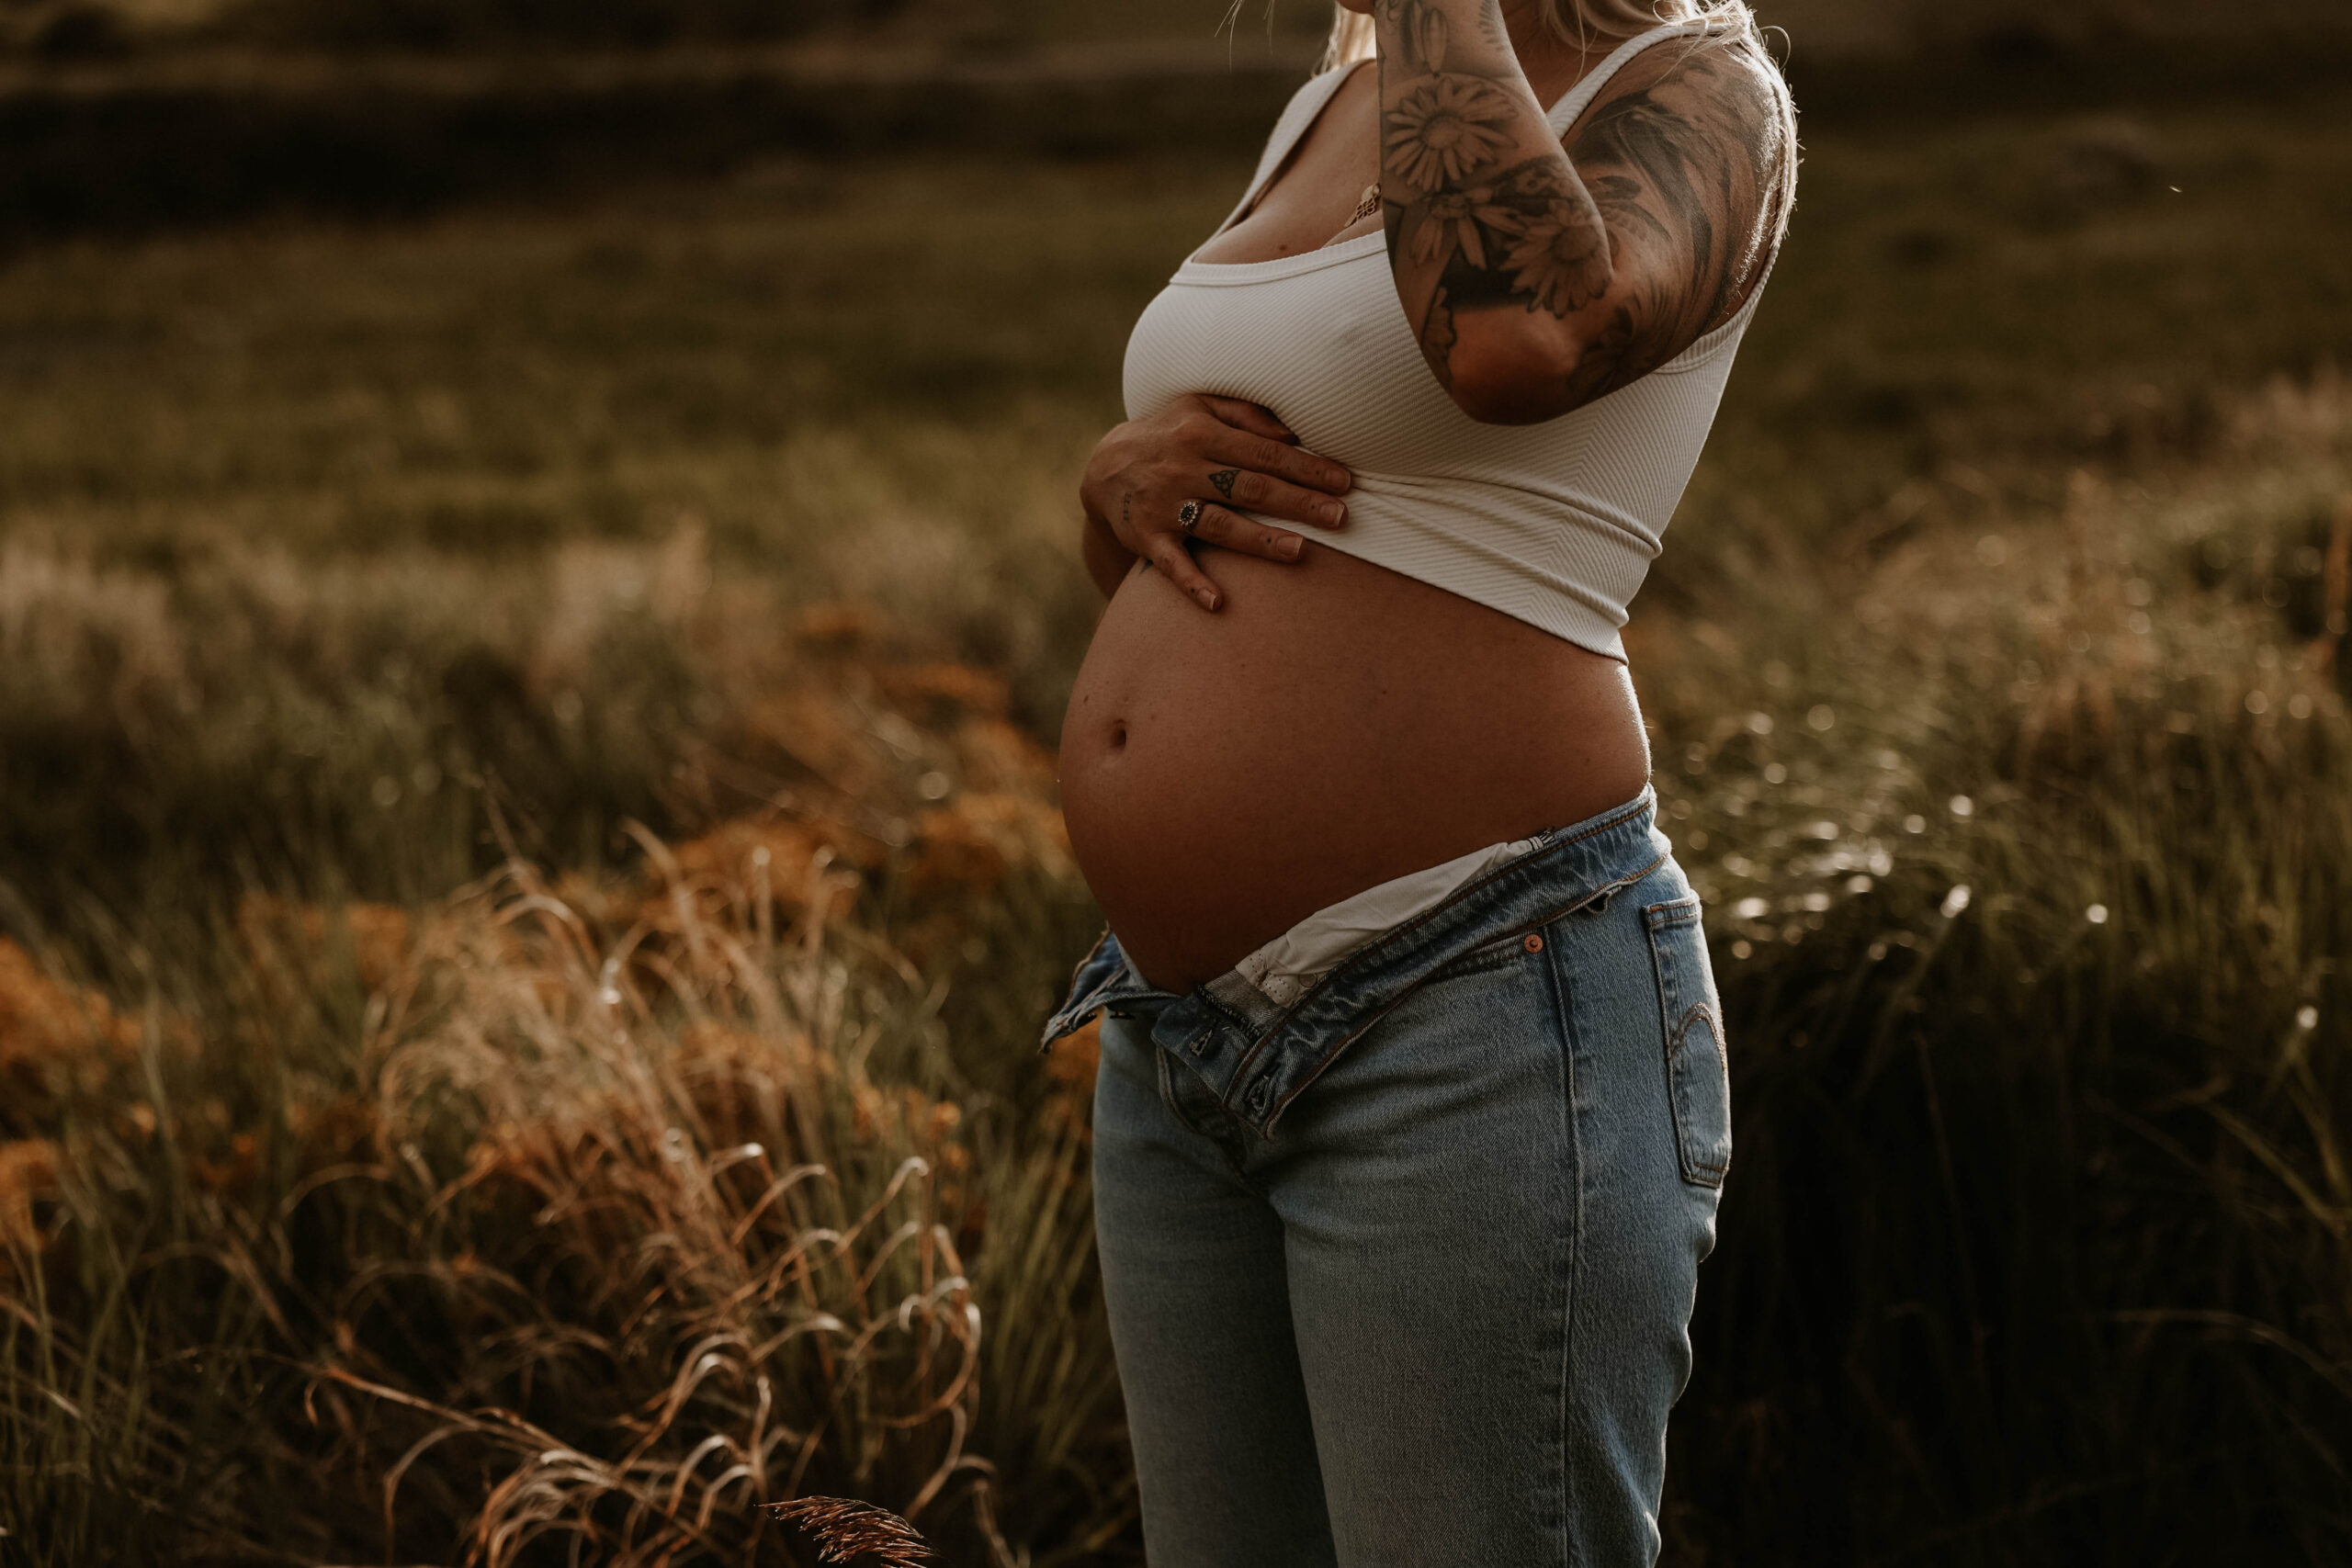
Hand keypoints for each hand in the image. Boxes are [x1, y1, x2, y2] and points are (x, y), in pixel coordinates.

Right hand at [1079, 393, 1352, 610]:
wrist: (1103, 466)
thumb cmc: (1168, 434)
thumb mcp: (1199, 408)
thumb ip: (1245, 415)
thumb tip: (1293, 432)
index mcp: (1200, 432)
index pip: (1264, 453)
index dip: (1306, 468)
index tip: (1343, 482)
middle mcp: (1183, 468)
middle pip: (1250, 488)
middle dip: (1297, 503)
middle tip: (1340, 517)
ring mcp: (1165, 506)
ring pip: (1220, 525)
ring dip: (1260, 540)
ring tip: (1300, 551)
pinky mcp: (1147, 538)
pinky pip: (1172, 564)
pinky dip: (1193, 584)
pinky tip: (1219, 603)